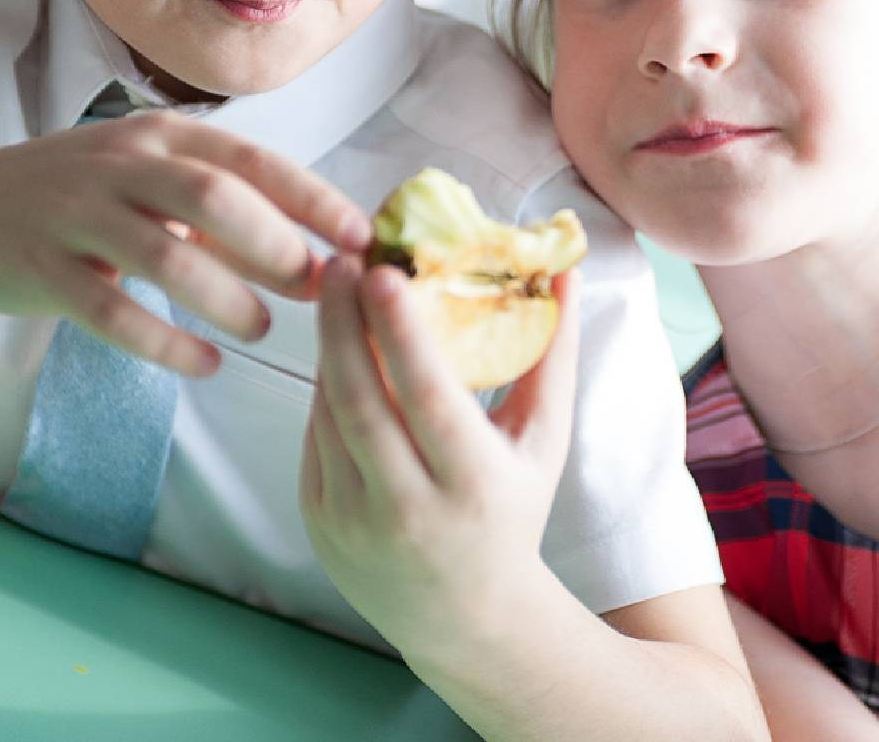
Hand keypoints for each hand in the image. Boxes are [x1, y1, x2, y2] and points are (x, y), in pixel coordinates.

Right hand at [0, 111, 370, 376]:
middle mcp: (120, 164)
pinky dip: (164, 340)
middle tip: (314, 290)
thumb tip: (319, 259)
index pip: (254, 160)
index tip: (360, 238)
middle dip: (274, 247)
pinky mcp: (40, 268)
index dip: (313, 199)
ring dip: (225, 297)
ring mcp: (75, 214)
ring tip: (260, 329)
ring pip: (166, 254)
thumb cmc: (82, 203)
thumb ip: (226, 212)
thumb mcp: (151, 183)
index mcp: (161, 135)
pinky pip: (110, 310)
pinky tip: (204, 364)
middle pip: (214, 197)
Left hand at [301, 258, 580, 648]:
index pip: (427, 398)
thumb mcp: (544, 440)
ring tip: (336, 288)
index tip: (381, 271)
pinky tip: (335, 348)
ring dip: (328, 344)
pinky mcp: (320, 522)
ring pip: (329, 412)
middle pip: (361, 399)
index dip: (400, 332)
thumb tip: (564, 267)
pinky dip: (322, 387)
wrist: (465, 618)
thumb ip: (552, 352)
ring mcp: (354, 521)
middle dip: (343, 321)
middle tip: (341, 259)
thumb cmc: (513, 512)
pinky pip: (314, 437)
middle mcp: (407, 509)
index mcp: (471, 485)